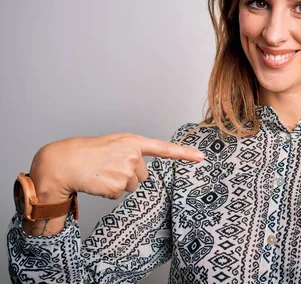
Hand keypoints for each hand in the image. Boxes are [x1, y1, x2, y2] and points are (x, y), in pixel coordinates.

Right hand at [29, 132, 204, 202]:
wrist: (64, 162)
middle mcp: (133, 154)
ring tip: (102, 173)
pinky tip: (98, 182)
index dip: (184, 154)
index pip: (164, 148)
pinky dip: (109, 192)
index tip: (202, 157)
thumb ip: (133, 153)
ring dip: (118, 184)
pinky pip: (120, 195)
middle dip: (128, 174)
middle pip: (143, 175)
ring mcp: (127, 170)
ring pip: (132, 186)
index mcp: (133, 141)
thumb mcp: (114, 144)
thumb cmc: (87, 152)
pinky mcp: (118, 186)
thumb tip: (143, 173)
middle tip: (109, 167)